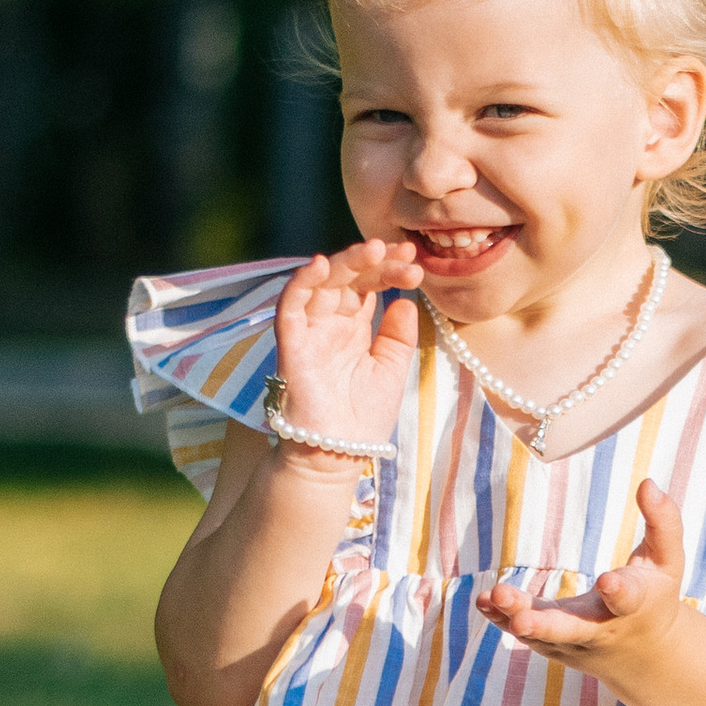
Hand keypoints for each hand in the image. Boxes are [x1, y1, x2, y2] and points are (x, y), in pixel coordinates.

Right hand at [273, 239, 424, 446]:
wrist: (338, 456)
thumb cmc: (363, 418)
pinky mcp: (291, 344)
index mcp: (354, 328)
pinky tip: (322, 264)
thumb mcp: (392, 370)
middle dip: (373, 261)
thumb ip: (398, 335)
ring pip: (322, 283)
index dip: (389, 270)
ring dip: (346, 262)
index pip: (368, 286)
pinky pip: (290, 305)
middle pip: (348, 278)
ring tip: (374, 249)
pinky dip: (302, 282)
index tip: (414, 262)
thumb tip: (405, 299)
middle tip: (400, 251)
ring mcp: (310, 331)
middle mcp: (330, 324)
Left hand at [477, 479, 684, 660]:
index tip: (607, 581)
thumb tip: (647, 483)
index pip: (627, 599)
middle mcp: (601, 629)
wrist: (645, 656)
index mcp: (634, 606)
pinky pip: (524, 634)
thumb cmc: (655, 596)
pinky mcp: (553, 645)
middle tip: (522, 621)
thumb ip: (663, 522)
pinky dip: (502, 619)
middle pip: (570, 630)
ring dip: (514, 618)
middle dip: (545, 626)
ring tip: (493, 596)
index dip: (619, 591)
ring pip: (541, 634)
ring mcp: (573, 641)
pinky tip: (482, 601)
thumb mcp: (667, 561)